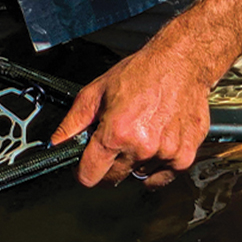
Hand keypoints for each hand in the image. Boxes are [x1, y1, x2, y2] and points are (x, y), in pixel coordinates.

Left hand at [49, 45, 211, 187]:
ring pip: (137, 175)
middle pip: (113, 178)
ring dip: (134, 162)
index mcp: (116, 133)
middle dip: (107, 164)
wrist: (180, 63)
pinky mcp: (184, 156)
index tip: (85, 164)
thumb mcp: (95, 92)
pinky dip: (156, 167)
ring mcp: (165, 154)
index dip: (82, 171)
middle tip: (114, 140)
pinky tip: (155, 144)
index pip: (90, 176)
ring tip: (139, 134)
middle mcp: (141, 148)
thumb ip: (72, 122)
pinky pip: (162, 177)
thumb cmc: (141, 73)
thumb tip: (56, 142)